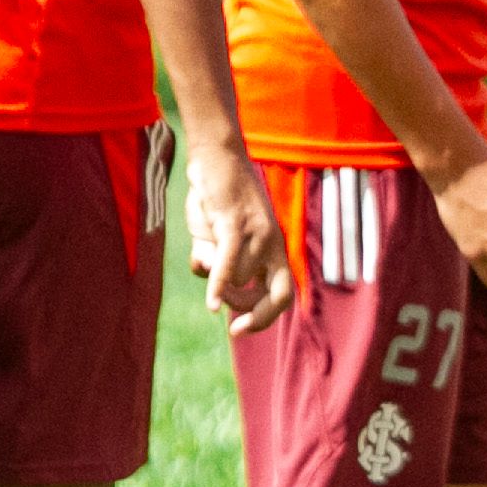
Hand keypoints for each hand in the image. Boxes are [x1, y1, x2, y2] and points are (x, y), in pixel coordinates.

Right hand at [183, 145, 290, 335]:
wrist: (216, 158)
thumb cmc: (216, 201)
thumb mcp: (219, 239)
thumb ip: (218, 265)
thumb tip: (215, 296)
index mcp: (274, 249)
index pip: (285, 295)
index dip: (265, 317)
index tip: (239, 329)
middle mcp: (273, 244)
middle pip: (277, 295)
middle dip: (254, 314)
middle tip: (229, 317)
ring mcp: (259, 233)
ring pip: (238, 279)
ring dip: (213, 275)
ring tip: (202, 246)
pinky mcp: (236, 222)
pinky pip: (230, 262)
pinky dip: (220, 286)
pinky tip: (213, 305)